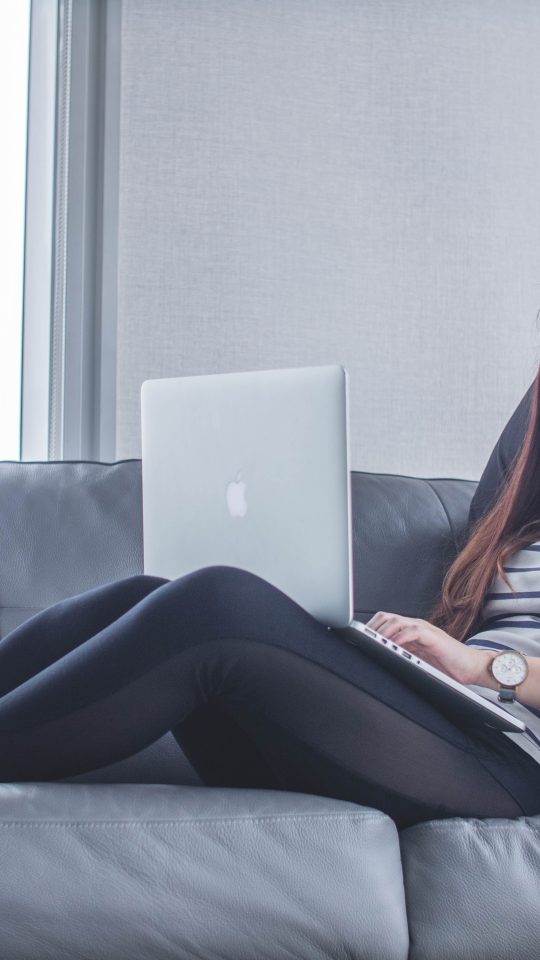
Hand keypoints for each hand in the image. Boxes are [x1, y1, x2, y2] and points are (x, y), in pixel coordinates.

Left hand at [365, 611, 486, 685]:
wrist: (472, 667)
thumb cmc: (447, 665)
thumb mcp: (418, 660)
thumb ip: (402, 655)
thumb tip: (380, 660)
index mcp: (410, 631)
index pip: (385, 621)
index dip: (370, 628)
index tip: (356, 638)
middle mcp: (415, 626)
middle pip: (387, 617)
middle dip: (372, 628)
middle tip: (360, 640)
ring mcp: (425, 630)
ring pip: (397, 621)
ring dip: (383, 631)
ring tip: (372, 642)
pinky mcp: (434, 637)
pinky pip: (413, 631)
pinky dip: (400, 637)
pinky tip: (393, 645)